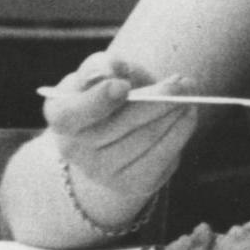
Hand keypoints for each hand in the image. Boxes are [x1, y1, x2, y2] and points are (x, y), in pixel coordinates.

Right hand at [40, 53, 203, 211]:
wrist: (116, 129)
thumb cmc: (109, 91)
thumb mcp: (102, 71)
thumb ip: (103, 66)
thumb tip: (113, 69)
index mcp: (61, 115)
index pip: (71, 114)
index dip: (97, 100)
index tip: (123, 86)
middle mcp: (74, 149)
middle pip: (122, 124)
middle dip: (159, 100)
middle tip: (184, 84)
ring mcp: (102, 171)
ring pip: (147, 138)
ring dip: (175, 113)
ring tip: (189, 93)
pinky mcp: (132, 184)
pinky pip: (163, 157)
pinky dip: (181, 132)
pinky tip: (188, 114)